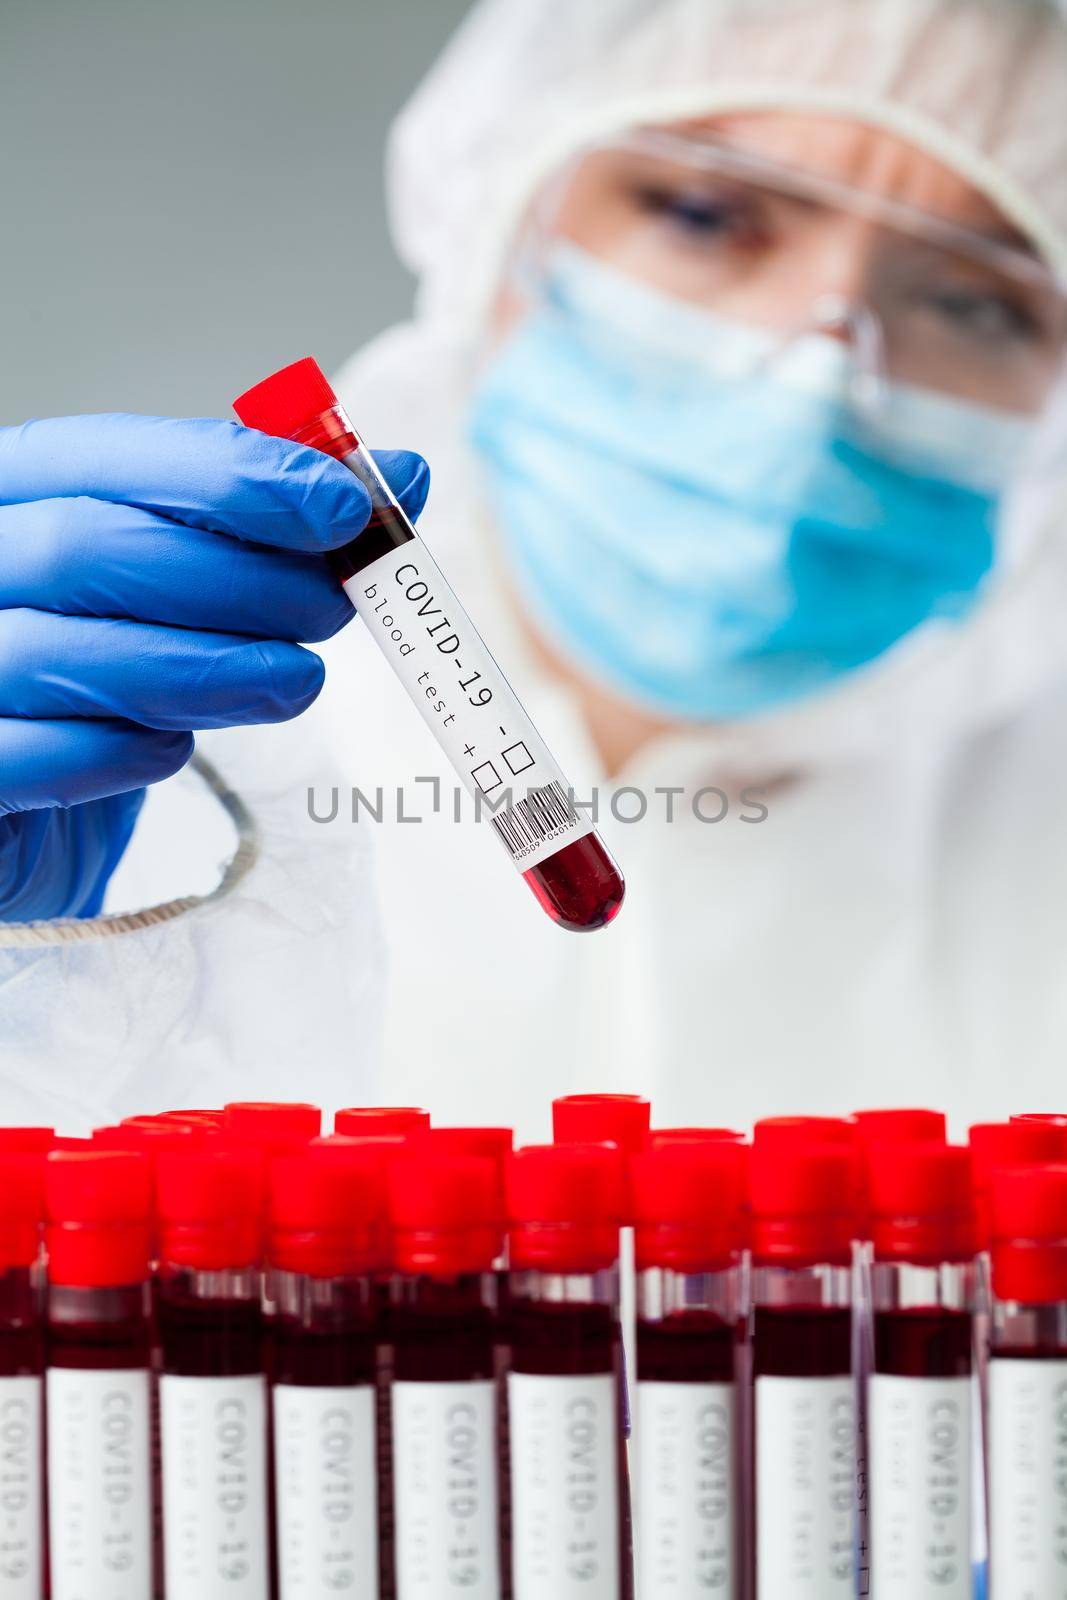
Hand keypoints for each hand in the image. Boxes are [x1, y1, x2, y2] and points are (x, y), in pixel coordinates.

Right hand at [0, 413, 428, 919]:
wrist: (24, 806)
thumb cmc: (106, 678)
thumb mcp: (182, 593)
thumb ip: (269, 533)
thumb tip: (400, 476)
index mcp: (7, 498)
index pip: (106, 457)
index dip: (230, 474)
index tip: (345, 504)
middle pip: (86, 547)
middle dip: (233, 577)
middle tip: (334, 607)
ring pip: (60, 652)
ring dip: (208, 667)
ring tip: (299, 680)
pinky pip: (37, 758)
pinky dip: (127, 751)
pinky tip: (179, 749)